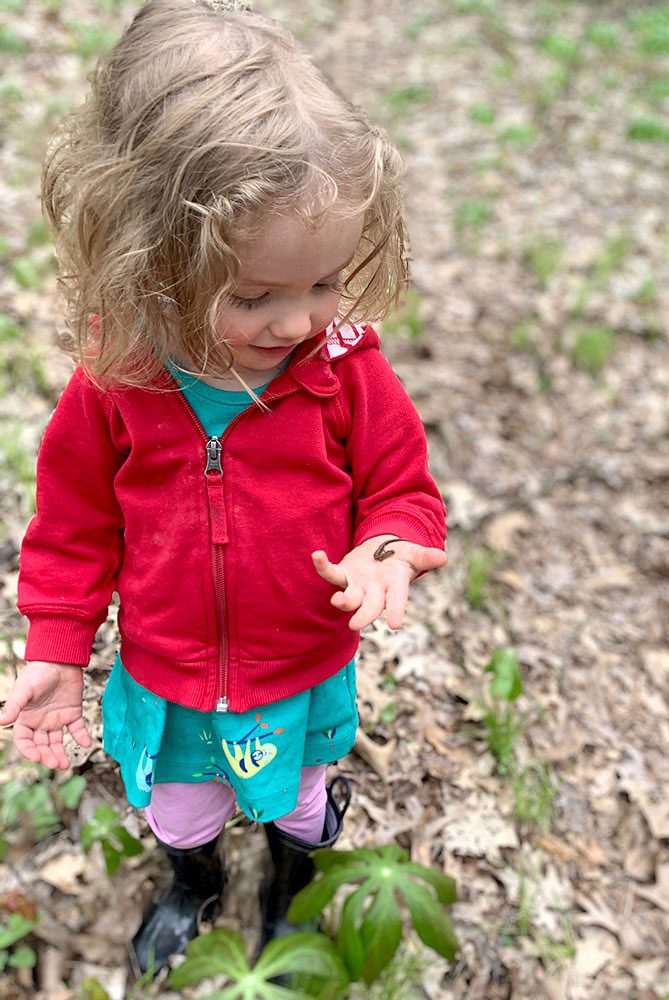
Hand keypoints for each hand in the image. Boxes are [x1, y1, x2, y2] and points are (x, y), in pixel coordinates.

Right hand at [0, 661, 91, 769]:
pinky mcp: (73, 712)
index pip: (24, 741)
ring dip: (61, 753)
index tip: (37, 757)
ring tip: (66, 764)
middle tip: (56, 764)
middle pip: (42, 745)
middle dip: (47, 756)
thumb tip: (0, 721)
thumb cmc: (38, 672)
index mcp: (26, 719)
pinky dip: (82, 737)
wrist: (60, 659)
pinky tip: (87, 743)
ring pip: (58, 742)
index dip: (29, 751)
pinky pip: (77, 729)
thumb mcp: (24, 689)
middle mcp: (40, 722)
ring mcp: (57, 718)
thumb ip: (14, 706)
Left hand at [312, 535, 446, 630]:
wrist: (383, 551)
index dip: (396, 611)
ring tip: (337, 600)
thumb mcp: (414, 554)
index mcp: (394, 587)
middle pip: (369, 607)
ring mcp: (357, 585)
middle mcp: (375, 591)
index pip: (397, 601)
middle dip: (363, 615)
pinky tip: (317, 555)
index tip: (395, 624)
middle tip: (355, 625)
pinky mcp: (343, 574)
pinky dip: (323, 566)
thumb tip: (443, 557)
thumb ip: (426, 557)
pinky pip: (331, 573)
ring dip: (343, 600)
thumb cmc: (401, 556)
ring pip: (349, 598)